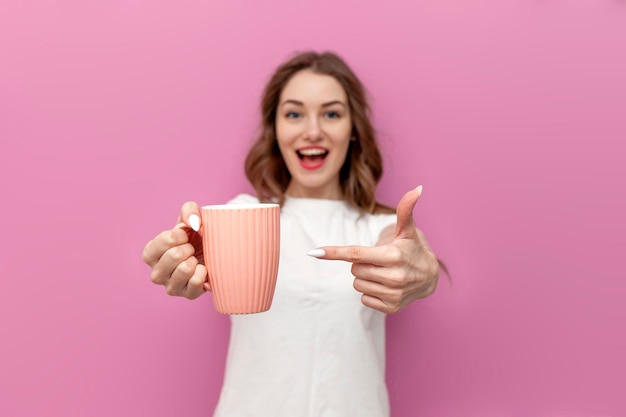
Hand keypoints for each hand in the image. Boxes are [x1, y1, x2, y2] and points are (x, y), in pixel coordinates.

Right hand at [141, 202, 210, 298]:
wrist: (213, 252)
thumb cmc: (195, 235)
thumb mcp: (191, 217)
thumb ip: (189, 210)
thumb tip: (193, 223)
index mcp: (150, 254)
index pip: (163, 241)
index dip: (179, 235)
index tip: (185, 235)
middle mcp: (156, 273)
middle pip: (174, 255)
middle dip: (188, 247)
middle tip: (191, 249)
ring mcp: (171, 287)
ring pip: (184, 270)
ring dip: (194, 260)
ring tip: (195, 259)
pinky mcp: (187, 295)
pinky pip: (195, 284)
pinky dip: (202, 273)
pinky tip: (203, 269)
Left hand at [311, 186, 439, 313]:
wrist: (430, 277)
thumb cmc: (412, 249)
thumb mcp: (407, 230)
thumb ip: (406, 210)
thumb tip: (417, 189)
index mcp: (393, 256)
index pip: (356, 254)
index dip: (334, 252)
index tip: (314, 252)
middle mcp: (394, 276)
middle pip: (354, 269)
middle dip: (361, 263)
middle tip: (378, 260)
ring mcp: (393, 294)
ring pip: (357, 284)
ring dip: (365, 278)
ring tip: (383, 273)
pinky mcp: (391, 308)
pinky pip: (364, 298)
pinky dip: (370, 292)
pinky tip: (385, 286)